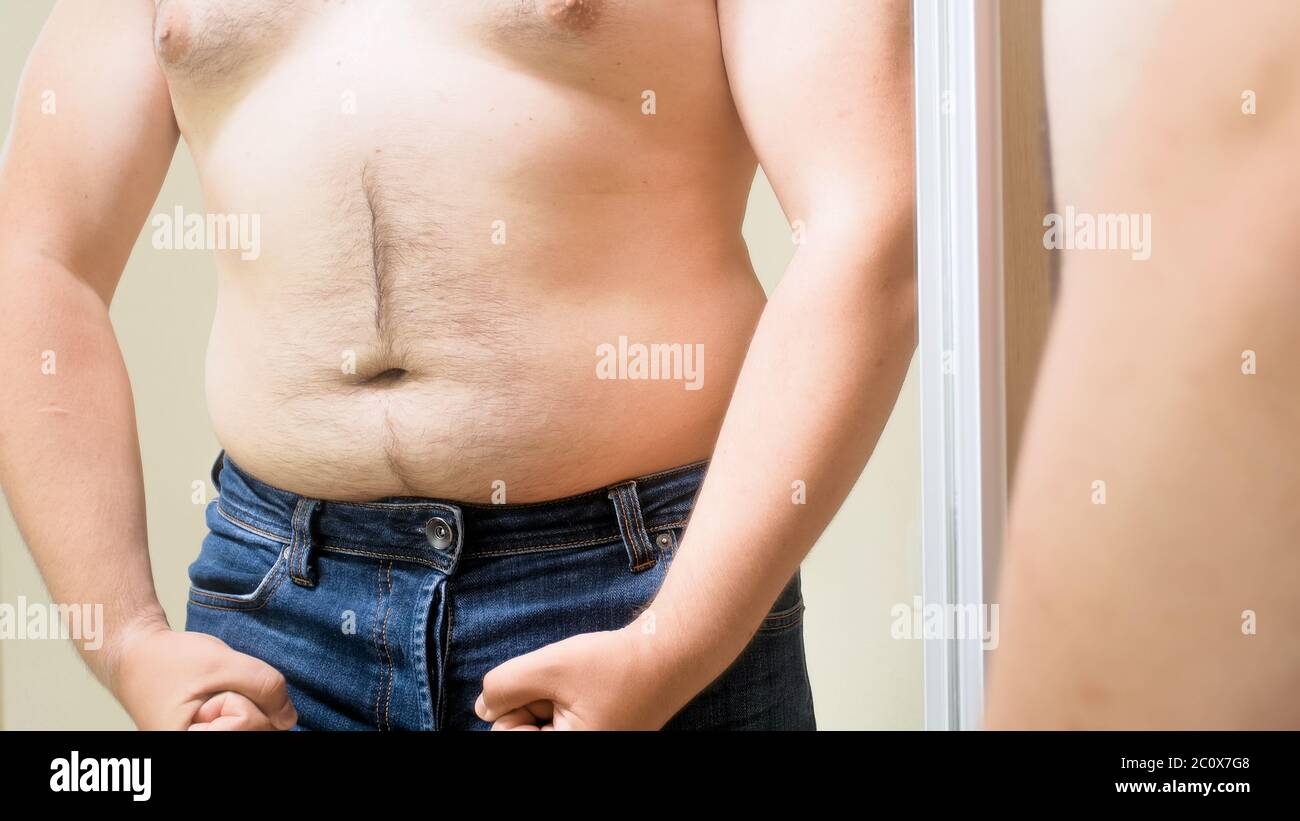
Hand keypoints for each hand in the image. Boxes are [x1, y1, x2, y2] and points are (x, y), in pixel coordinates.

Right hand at [112, 619, 296, 729]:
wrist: (136, 658)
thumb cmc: (169, 661)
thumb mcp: (222, 663)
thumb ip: (263, 685)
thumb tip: (288, 717)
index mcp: (190, 742)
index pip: (248, 725)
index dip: (238, 698)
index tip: (208, 691)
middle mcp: (196, 749)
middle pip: (257, 730)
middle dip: (244, 702)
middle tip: (209, 692)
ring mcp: (206, 744)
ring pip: (256, 728)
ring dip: (243, 705)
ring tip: (211, 698)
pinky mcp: (214, 738)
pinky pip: (247, 727)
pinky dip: (241, 710)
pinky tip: (218, 706)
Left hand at [474, 626, 689, 729]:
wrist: (672, 654)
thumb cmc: (615, 664)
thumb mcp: (548, 667)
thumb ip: (503, 687)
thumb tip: (483, 707)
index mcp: (570, 751)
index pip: (506, 736)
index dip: (515, 707)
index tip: (548, 688)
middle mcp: (583, 750)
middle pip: (524, 732)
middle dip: (534, 702)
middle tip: (569, 684)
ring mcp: (594, 741)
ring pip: (543, 723)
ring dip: (550, 699)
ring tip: (582, 683)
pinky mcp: (601, 734)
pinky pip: (563, 721)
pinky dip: (565, 701)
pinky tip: (591, 689)